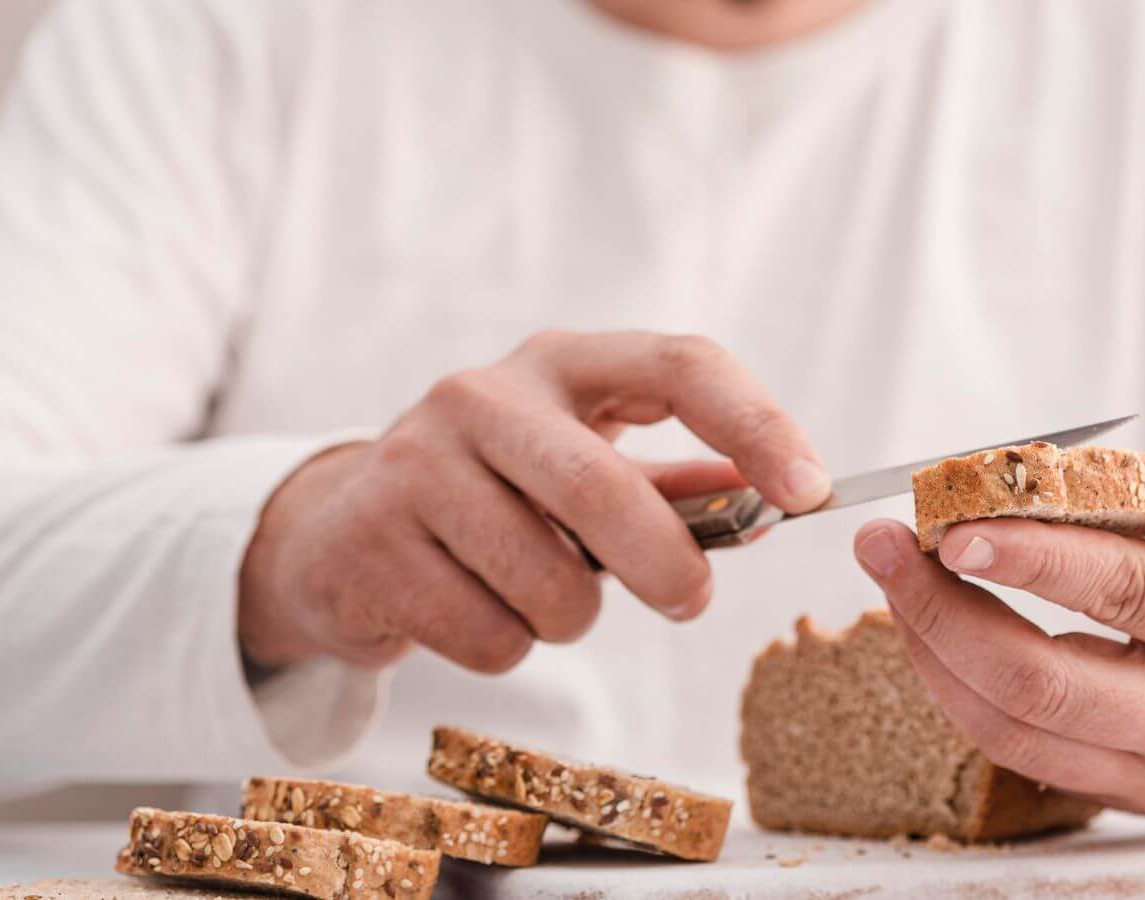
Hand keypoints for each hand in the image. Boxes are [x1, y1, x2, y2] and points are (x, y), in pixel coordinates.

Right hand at [239, 330, 828, 672]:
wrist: (336, 526)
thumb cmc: (492, 492)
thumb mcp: (580, 463)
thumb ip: (672, 485)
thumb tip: (770, 505)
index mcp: (558, 363)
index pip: (679, 364)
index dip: (755, 424)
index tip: (808, 491)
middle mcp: (480, 396)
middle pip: (602, 490)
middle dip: (667, 565)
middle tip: (691, 600)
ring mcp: (413, 465)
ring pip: (551, 588)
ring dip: (568, 618)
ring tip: (533, 591)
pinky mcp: (368, 543)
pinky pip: (490, 638)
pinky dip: (506, 646)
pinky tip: (470, 607)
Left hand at [853, 450, 1144, 848]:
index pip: (1128, 592)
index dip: (1033, 557)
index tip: (957, 521)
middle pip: (1042, 680)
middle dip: (942, 608)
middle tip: (884, 543)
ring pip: (1012, 727)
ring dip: (931, 650)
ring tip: (892, 576)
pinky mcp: (1121, 793)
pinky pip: (1015, 752)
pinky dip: (955, 691)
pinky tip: (930, 630)